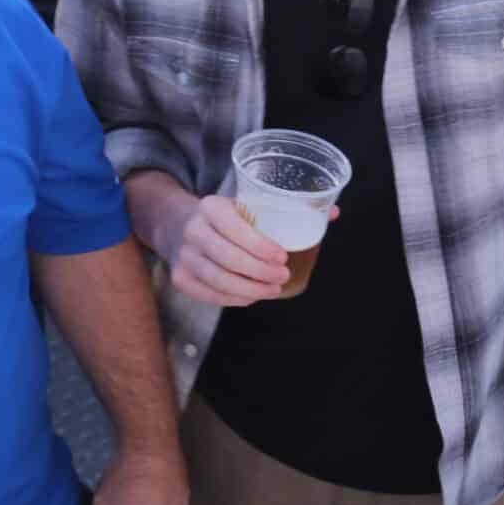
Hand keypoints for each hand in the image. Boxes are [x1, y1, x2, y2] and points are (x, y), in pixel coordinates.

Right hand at [166, 194, 291, 306]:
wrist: (180, 225)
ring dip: (252, 290)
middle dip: (261, 272)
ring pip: (220, 281)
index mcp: (210, 207)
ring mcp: (183, 256)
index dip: (261, 247)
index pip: (236, 229)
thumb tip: (323, 221)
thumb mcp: (241, 205)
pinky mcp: (180, 278)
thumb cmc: (224, 218)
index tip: (283, 257)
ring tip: (273, 289)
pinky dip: (236, 299)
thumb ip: (271, 215)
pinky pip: (212, 295)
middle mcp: (192, 230)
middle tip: (283, 276)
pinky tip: (253, 296)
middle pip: (229, 259)